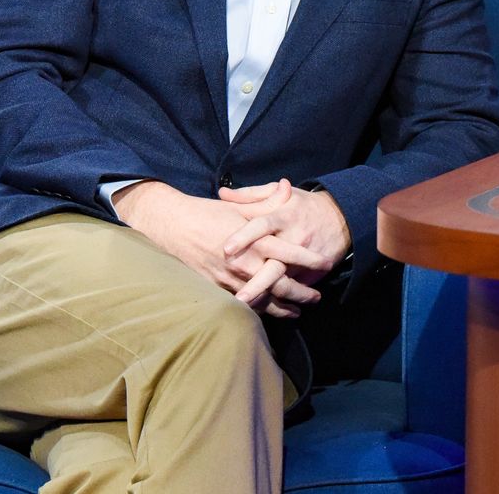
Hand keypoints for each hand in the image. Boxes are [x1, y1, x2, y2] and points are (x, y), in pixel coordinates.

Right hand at [111, 180, 321, 316]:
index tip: (326, 263)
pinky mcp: (216, 288)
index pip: (289, 252)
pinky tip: (269, 312)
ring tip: (298, 310)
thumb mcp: (240, 205)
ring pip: (263, 299)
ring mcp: (230, 278)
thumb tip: (288, 186)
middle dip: (302, 293)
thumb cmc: (208, 213)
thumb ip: (267, 201)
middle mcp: (244, 262)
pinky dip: (259, 310)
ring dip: (283, 307)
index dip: (310, 260)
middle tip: (316, 298)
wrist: (172, 226)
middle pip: (280, 284)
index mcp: (254, 240)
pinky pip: (242, 304)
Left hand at [219, 180, 350, 304]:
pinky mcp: (311, 273)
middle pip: (275, 265)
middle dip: (258, 283)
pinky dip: (280, 301)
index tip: (226, 248)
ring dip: (268, 297)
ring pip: (284, 282)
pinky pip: (294, 288)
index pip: (262, 226)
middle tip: (240, 297)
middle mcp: (293, 240)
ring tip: (249, 310)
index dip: (244, 236)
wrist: (341, 218)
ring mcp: (303, 260)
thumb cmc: (302, 205)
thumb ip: (250, 195)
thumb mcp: (280, 194)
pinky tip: (262, 311)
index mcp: (283, 217)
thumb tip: (223, 192)